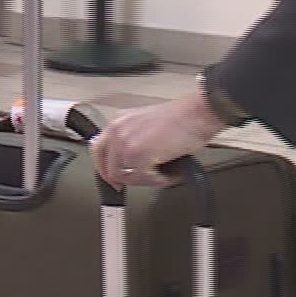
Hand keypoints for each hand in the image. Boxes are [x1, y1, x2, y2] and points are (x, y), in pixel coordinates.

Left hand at [91, 91, 227, 188]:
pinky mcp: (138, 155)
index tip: (114, 179)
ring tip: (161, 174)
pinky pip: (142, 179)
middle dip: (123, 180)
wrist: (196, 114)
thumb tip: (129, 164)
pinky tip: (168, 173)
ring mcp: (126, 143)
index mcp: (118, 123)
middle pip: (108, 169)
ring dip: (144, 180)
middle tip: (137, 182)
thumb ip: (131, 141)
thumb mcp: (145, 126)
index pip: (98, 151)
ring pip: (125, 177)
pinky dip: (156, 181)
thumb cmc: (181, 119)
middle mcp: (117, 131)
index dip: (106, 169)